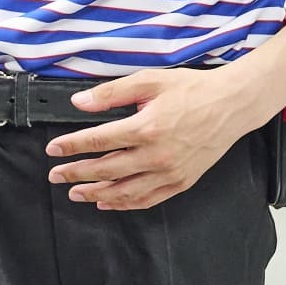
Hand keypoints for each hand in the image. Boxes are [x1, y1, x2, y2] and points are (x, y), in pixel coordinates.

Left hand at [48, 68, 268, 210]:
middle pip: (106, 170)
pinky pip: (147, 199)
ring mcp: (170, 172)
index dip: (72, 147)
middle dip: (77, 174)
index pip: (98, 141)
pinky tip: (108, 202)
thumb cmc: (193, 89)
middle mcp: (156, 155)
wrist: (232, 105)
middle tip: (56, 176)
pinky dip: (125, 204)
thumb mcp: (150, 80)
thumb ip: (112, 92)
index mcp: (146, 128)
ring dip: (96, 194)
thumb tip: (79, 102)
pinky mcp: (181, 182)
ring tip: (76, 193)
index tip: (53, 151)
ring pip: (124, 192)